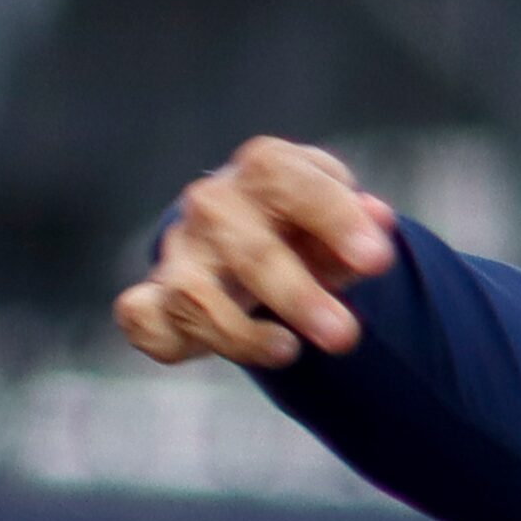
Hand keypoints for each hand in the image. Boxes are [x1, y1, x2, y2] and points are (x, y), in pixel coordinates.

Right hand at [113, 137, 396, 368]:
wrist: (255, 228)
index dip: (336, 220)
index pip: (292, 184)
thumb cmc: (306, 222)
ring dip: (240, 333)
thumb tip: (378, 219)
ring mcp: (179, 251)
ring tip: (287, 350)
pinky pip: (142, 319)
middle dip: (298, 296)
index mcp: (265, 169)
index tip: (378, 260)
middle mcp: (212, 204)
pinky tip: (204, 351)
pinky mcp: (154, 295)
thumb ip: (361, 223)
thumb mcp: (343, 216)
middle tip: (345, 336)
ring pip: (192, 296)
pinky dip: (167, 339)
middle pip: (249, 251)